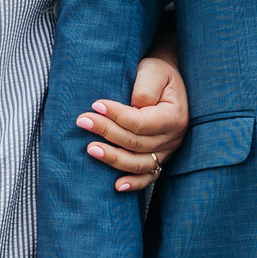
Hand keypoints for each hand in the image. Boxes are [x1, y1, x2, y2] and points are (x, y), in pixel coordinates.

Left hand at [78, 52, 188, 193]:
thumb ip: (146, 87)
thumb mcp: (154, 71)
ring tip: (90, 149)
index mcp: (174, 116)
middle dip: (107, 132)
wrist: (167, 82)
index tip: (95, 105)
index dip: (117, 116)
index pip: (141, 123)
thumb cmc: (158, 74)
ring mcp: (166, 152)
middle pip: (136, 143)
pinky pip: (148, 177)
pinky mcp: (159, 159)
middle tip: (82, 121)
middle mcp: (173, 138)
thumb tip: (135, 106)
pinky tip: (116, 186)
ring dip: (113, 158)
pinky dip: (133, 183)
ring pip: (138, 163)